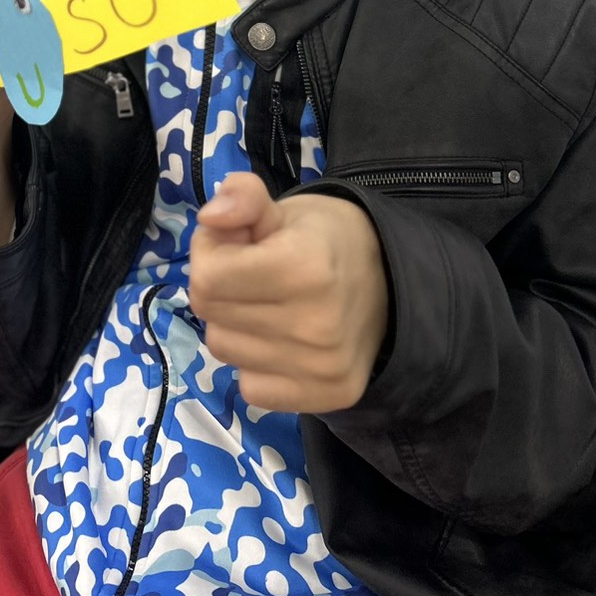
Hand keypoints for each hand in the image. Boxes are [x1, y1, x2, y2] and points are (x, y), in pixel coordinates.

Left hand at [190, 172, 388, 412]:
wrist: (389, 282)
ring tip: (266, 303)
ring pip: (225, 350)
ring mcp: (322, 368)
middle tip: (251, 272)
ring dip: (233, 325)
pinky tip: (279, 339)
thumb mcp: (284, 207)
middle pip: (211, 314)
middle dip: (218, 286)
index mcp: (303, 267)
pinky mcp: (327, 397)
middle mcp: (315, 325)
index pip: (207, 278)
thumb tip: (209, 217)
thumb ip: (243, 198)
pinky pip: (251, 387)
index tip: (235, 244)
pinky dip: (255, 363)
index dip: (209, 252)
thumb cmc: (324, 238)